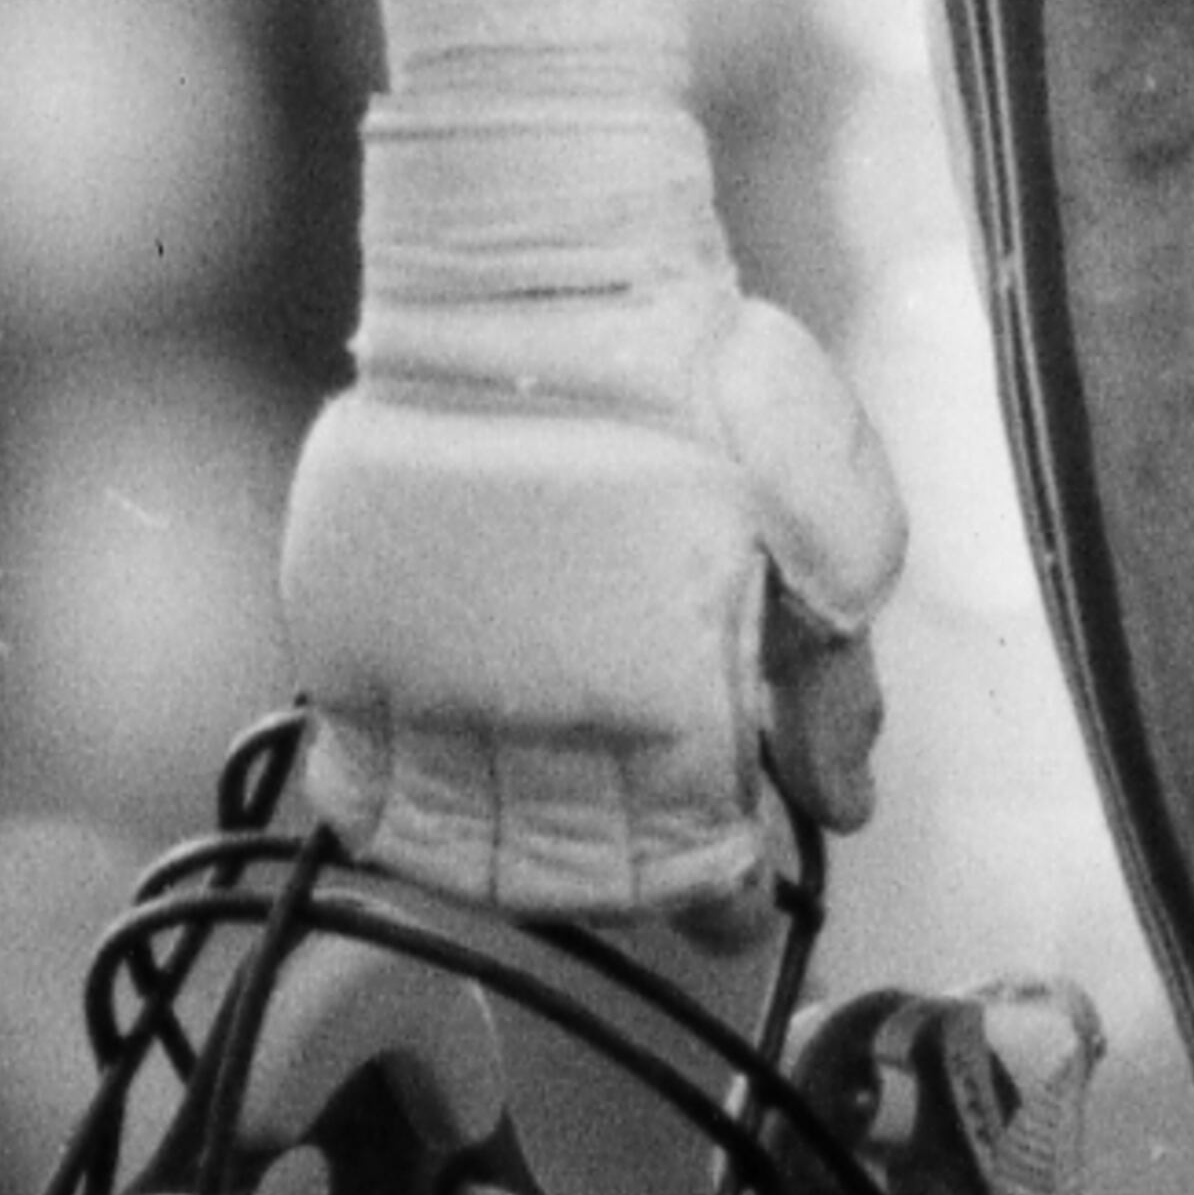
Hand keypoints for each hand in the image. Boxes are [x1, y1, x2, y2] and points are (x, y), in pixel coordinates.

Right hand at [281, 272, 905, 921]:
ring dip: (514, 876)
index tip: (735, 898)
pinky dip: (399, 826)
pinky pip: (360, 793)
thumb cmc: (709, 392)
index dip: (719, 905)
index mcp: (672, 709)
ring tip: (551, 855)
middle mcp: (543, 727)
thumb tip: (843, 802)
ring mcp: (434, 694)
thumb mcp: (831, 530)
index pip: (690, 878)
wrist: (541, 289)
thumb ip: (836, 686)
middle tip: (654, 878)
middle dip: (627, 900)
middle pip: (576, 889)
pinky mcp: (350, 647)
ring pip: (464, 860)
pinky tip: (438, 815)